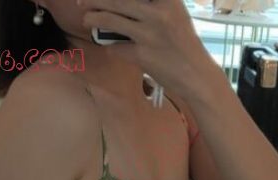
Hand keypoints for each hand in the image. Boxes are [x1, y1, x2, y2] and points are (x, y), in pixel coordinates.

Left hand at [78, 0, 209, 96]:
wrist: (196, 75)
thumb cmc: (184, 43)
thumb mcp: (175, 13)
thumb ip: (154, 4)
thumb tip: (123, 4)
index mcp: (168, 0)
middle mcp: (158, 13)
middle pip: (118, 0)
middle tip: (81, 0)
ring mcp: (149, 34)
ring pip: (112, 20)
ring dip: (94, 18)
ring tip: (86, 18)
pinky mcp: (142, 56)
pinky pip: (117, 47)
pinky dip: (111, 47)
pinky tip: (111, 47)